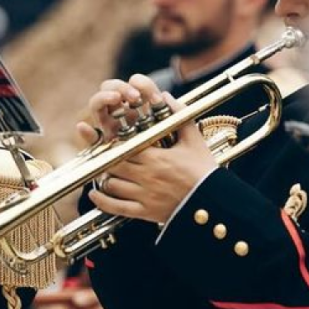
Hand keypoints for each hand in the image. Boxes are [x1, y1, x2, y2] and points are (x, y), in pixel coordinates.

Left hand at [76, 77, 215, 225]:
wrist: (214, 202)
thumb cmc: (204, 170)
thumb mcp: (194, 140)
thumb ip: (179, 116)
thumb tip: (166, 95)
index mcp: (155, 157)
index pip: (122, 146)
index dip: (111, 142)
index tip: (107, 139)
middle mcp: (146, 175)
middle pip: (112, 164)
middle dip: (106, 159)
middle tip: (103, 155)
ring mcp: (144, 195)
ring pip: (111, 184)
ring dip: (105, 178)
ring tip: (104, 172)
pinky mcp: (145, 212)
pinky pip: (116, 208)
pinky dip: (102, 201)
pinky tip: (94, 194)